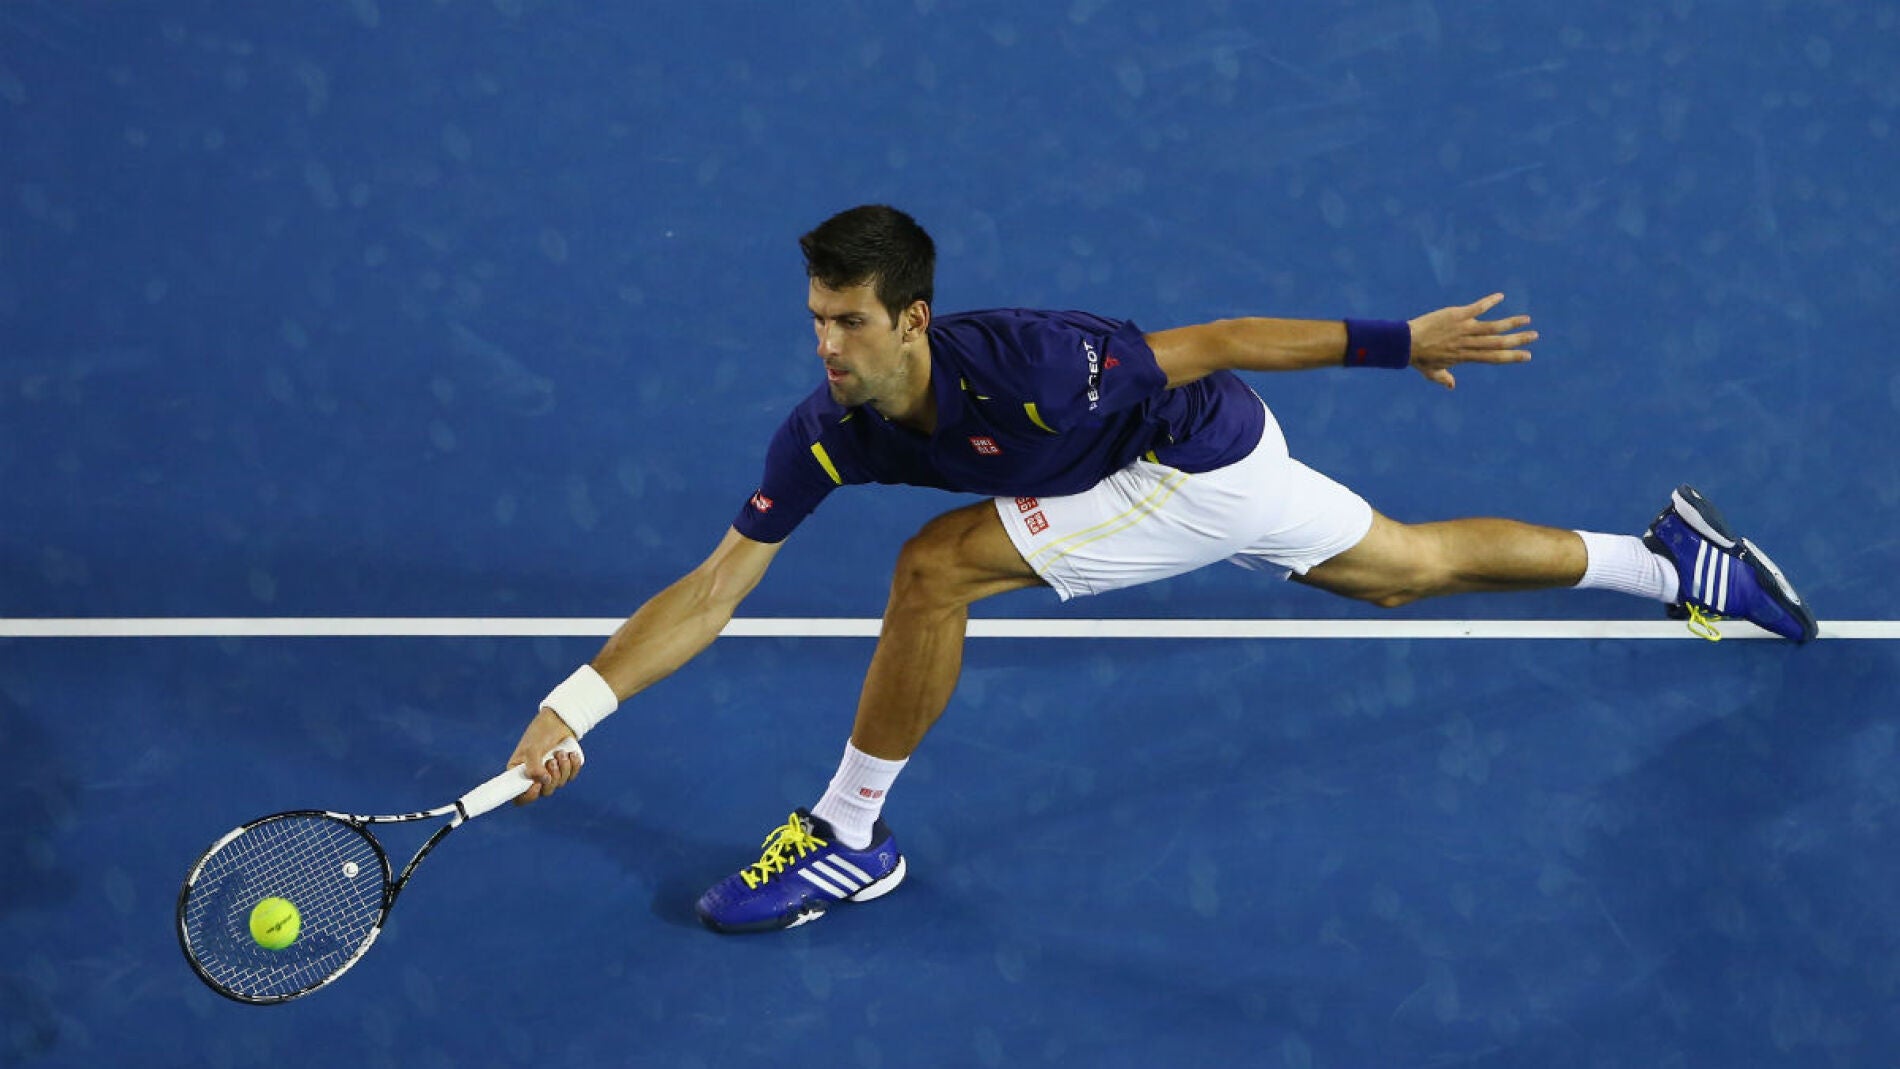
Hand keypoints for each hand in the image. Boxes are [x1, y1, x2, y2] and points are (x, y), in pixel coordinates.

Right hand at [508, 707, 584, 804]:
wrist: (559, 720)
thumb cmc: (540, 733)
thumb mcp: (532, 748)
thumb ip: (534, 766)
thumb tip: (543, 781)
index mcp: (519, 773)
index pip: (519, 797)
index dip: (528, 796)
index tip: (537, 785)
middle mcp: (534, 777)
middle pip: (544, 792)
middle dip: (552, 778)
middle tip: (552, 761)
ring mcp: (550, 774)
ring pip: (559, 784)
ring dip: (563, 769)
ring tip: (561, 752)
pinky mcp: (563, 770)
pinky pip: (571, 777)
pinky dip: (573, 766)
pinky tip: (571, 755)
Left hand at [1406, 293, 1535, 389]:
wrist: (1405, 343)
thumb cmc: (1418, 358)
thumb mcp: (1432, 372)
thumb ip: (1444, 378)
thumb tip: (1451, 386)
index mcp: (1466, 357)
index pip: (1494, 358)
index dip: (1512, 357)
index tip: (1527, 356)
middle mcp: (1468, 343)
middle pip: (1499, 343)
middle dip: (1519, 340)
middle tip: (1535, 336)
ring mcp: (1464, 328)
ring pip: (1493, 326)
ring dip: (1511, 322)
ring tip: (1526, 319)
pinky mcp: (1457, 315)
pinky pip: (1477, 307)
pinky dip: (1489, 301)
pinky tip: (1500, 296)